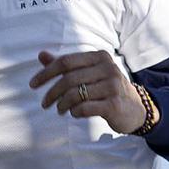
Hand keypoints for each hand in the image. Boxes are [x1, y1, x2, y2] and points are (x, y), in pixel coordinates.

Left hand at [29, 50, 158, 134]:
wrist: (135, 108)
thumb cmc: (105, 88)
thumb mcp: (88, 73)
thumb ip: (65, 65)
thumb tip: (41, 55)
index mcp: (99, 57)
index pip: (66, 62)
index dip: (46, 73)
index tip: (33, 84)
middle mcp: (108, 68)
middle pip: (68, 79)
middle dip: (52, 93)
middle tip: (45, 104)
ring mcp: (113, 86)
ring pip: (75, 95)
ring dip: (62, 105)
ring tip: (60, 109)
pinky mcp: (114, 104)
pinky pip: (84, 108)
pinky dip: (75, 112)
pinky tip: (75, 113)